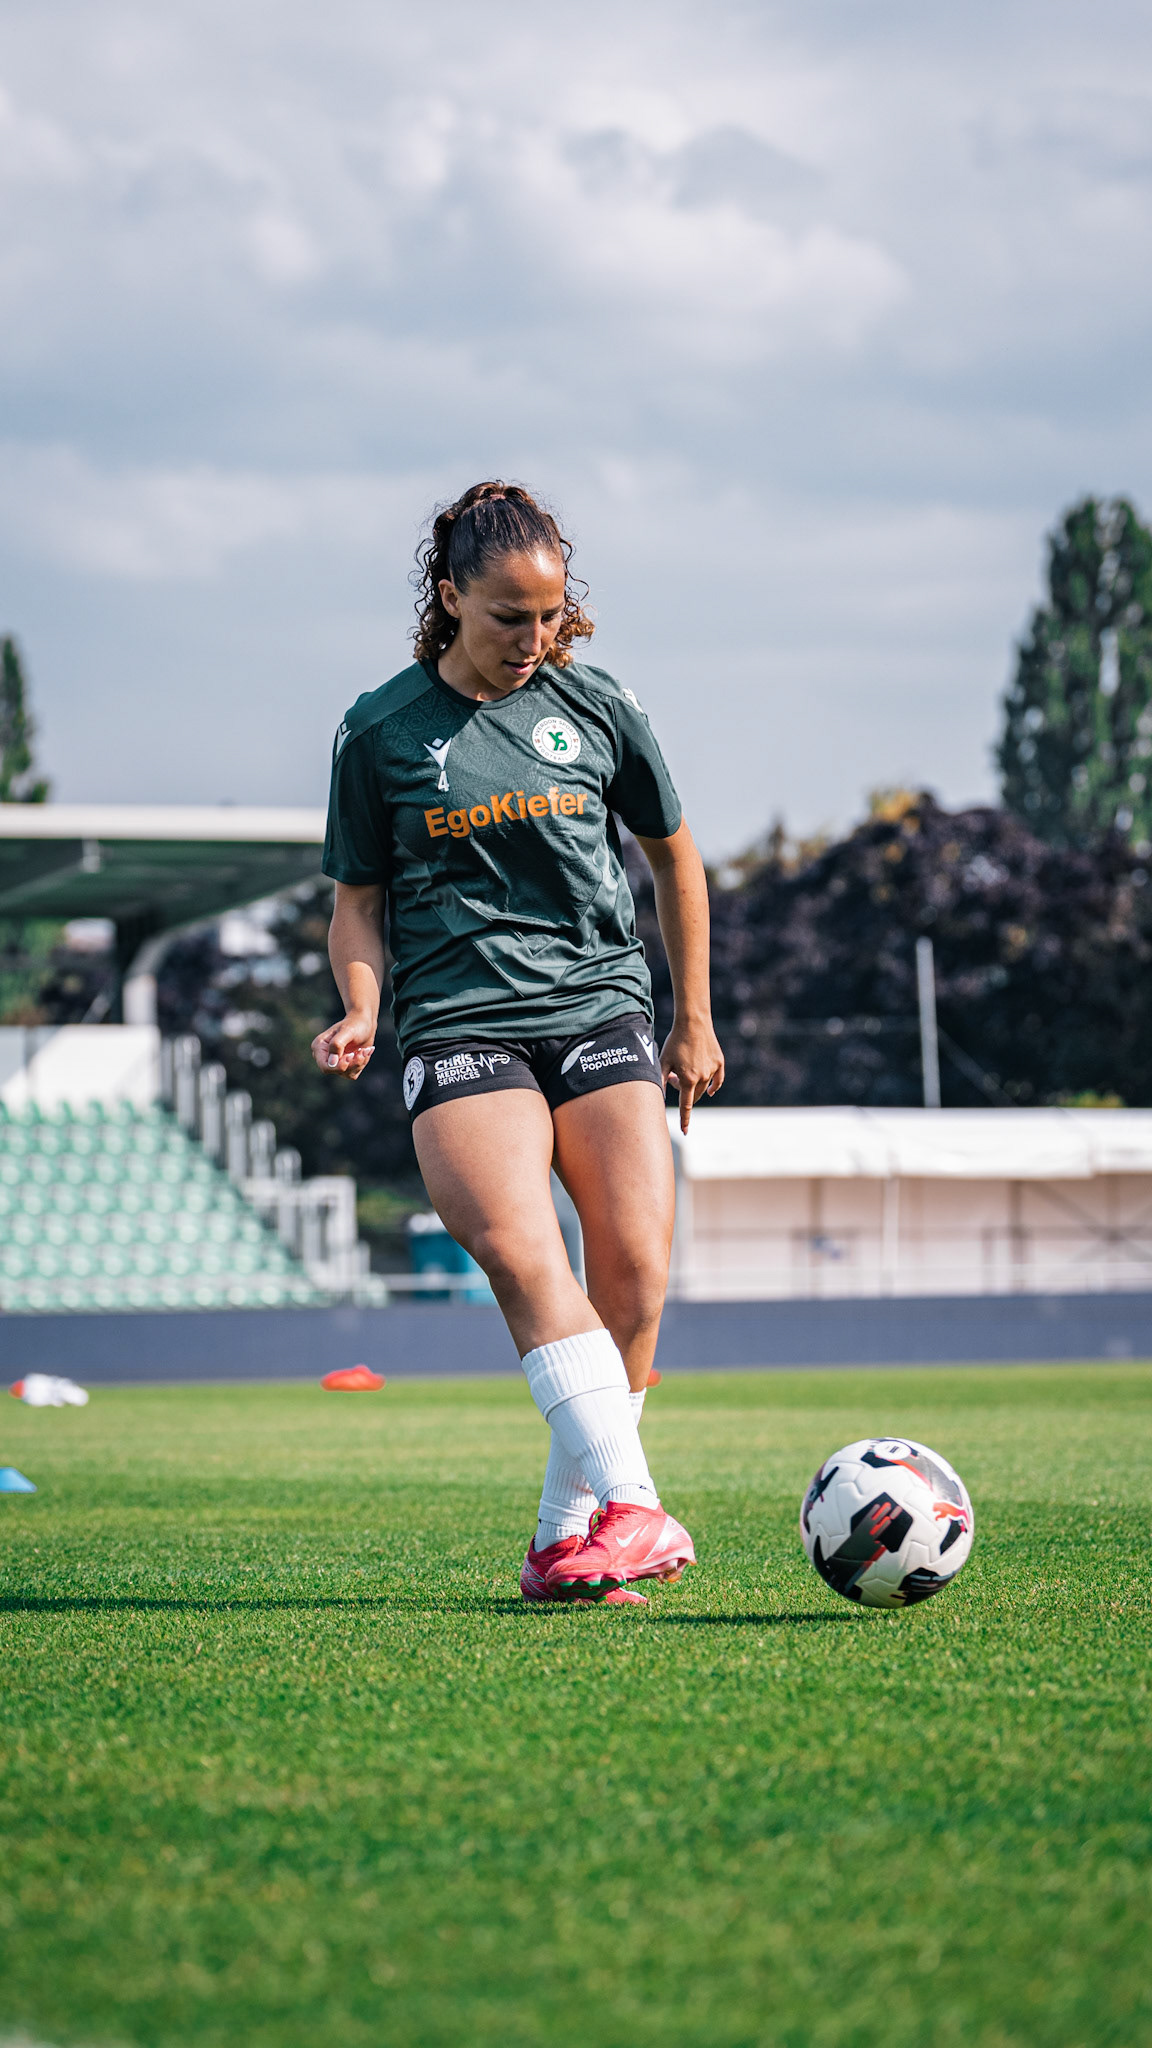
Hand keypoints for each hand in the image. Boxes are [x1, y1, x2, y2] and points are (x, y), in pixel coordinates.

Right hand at [311, 1012, 376, 1080]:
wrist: (364, 1024)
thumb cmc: (355, 1024)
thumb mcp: (347, 1031)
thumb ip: (337, 1045)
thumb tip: (331, 1063)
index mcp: (319, 1047)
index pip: (325, 1067)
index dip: (339, 1066)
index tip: (351, 1055)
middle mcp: (325, 1056)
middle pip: (336, 1071)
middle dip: (352, 1063)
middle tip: (363, 1051)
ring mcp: (334, 1062)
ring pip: (346, 1073)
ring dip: (359, 1062)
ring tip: (366, 1049)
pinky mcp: (344, 1066)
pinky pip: (353, 1073)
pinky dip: (361, 1063)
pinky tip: (365, 1052)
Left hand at [661, 1018, 724, 1132]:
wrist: (693, 1022)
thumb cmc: (675, 1041)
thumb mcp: (663, 1061)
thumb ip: (660, 1081)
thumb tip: (655, 1098)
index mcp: (688, 1079)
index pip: (685, 1105)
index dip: (685, 1120)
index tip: (685, 1132)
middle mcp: (702, 1077)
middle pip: (693, 1095)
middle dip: (683, 1091)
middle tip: (673, 1076)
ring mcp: (713, 1070)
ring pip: (704, 1088)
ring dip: (694, 1085)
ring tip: (683, 1070)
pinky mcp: (720, 1062)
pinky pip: (718, 1080)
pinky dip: (713, 1086)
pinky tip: (710, 1090)